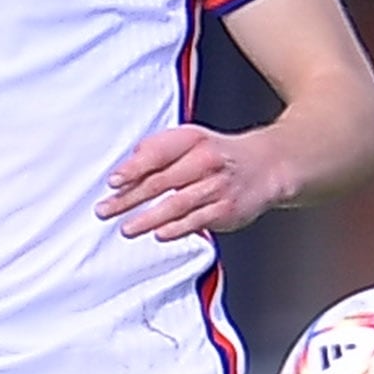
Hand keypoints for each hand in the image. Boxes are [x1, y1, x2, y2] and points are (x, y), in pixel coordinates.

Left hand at [96, 126, 286, 241]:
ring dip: (149, 218)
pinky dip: (178, 228)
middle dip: (129, 199)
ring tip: (127, 228)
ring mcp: (217, 187)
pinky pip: (198, 221)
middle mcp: (205, 161)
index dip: (134, 168)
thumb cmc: (219, 154)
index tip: (114, 181)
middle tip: (105, 211)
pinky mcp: (226, 210)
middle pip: (161, 181)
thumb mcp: (191, 139)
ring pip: (177, 204)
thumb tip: (128, 165)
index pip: (158, 153)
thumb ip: (159, 149)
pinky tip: (160, 234)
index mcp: (192, 140)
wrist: (268, 166)